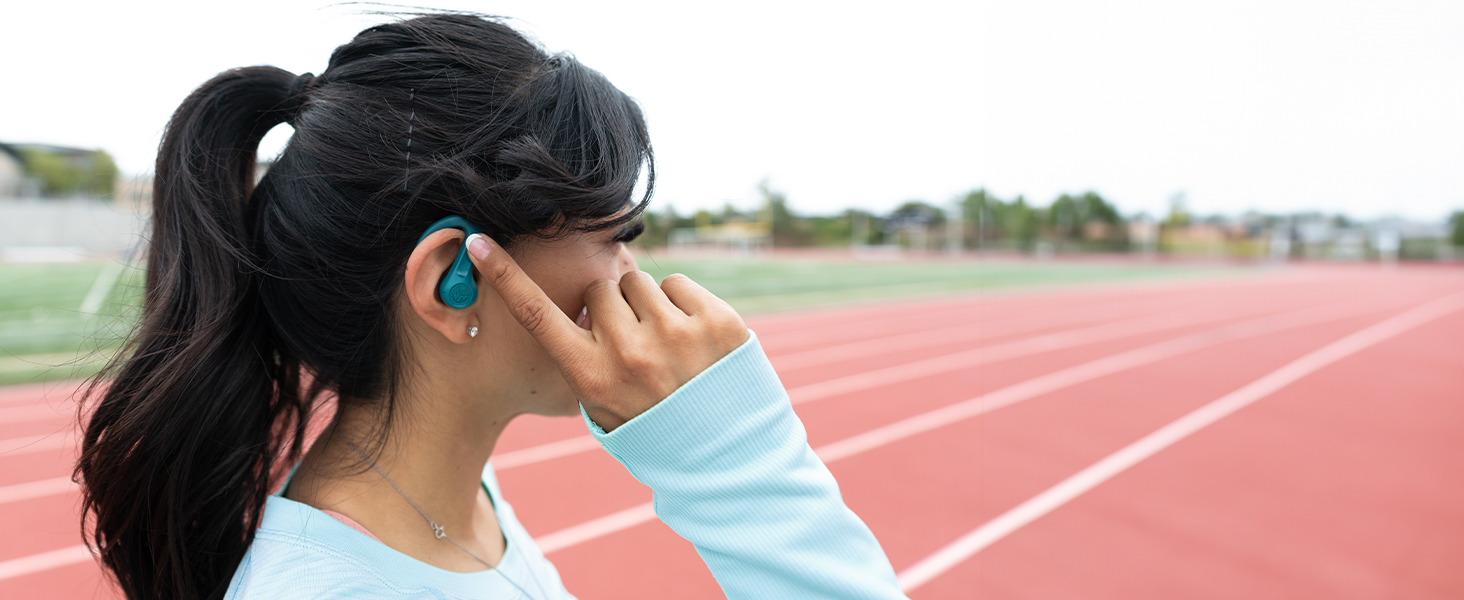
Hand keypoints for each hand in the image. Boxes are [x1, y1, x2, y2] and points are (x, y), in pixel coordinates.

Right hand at [466, 234, 748, 430]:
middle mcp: (629, 353)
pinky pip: (676, 281)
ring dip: (646, 303)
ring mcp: (676, 335)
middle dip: (611, 307)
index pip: (536, 315)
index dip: (504, 276)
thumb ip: (581, 356)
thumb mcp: (600, 405)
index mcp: (591, 376)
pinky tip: (690, 337)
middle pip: (599, 290)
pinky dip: (680, 301)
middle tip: (634, 342)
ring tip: (665, 344)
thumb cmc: (651, 425)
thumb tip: (577, 301)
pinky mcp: (716, 322)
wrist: (722, 454)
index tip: (478, 242)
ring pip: (638, 281)